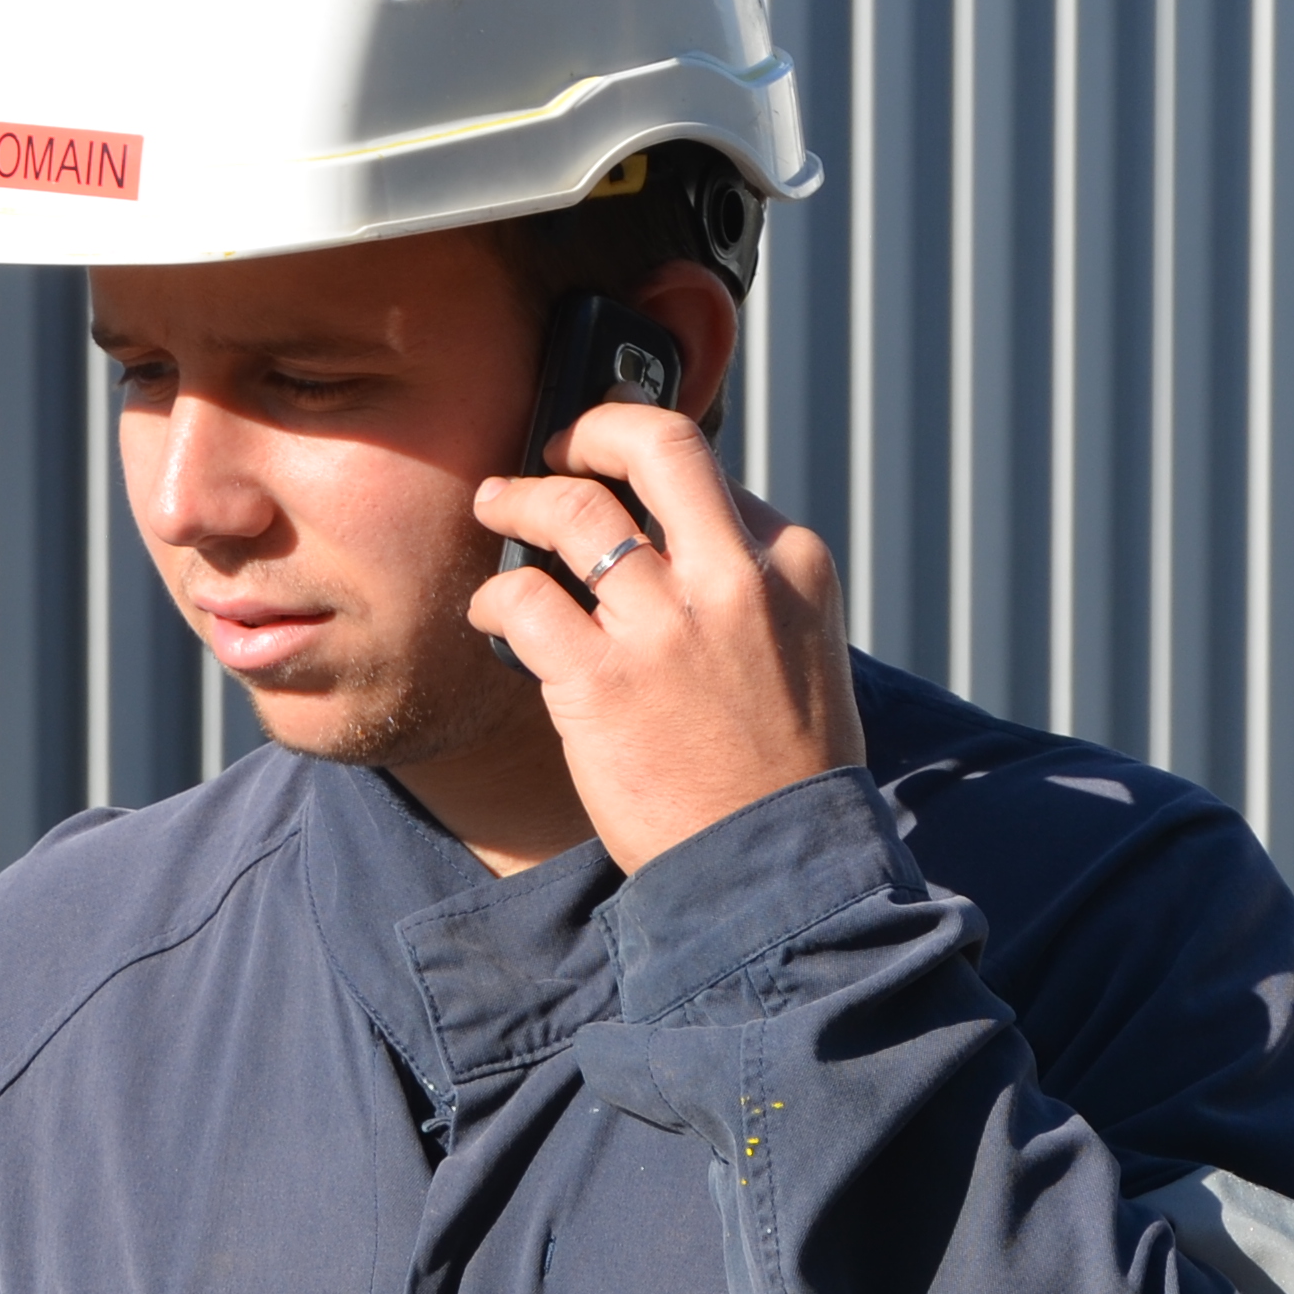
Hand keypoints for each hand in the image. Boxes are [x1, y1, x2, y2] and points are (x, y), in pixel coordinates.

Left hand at [469, 401, 865, 871]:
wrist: (774, 866)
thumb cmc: (781, 768)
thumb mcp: (802, 650)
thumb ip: (748, 586)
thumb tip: (668, 536)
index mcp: (794, 563)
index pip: (713, 476)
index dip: (654, 471)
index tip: (621, 481)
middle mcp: (735, 577)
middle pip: (656, 444)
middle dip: (592, 427)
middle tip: (556, 445)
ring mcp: (667, 625)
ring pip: (573, 508)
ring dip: (520, 496)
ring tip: (495, 503)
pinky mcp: (602, 680)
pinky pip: (524, 597)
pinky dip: (495, 596)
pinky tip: (491, 615)